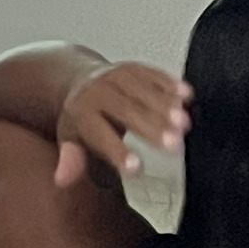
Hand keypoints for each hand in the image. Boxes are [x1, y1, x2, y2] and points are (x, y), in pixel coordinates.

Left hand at [52, 58, 187, 187]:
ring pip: (142, 91)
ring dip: (165, 106)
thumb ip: (71, 158)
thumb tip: (62, 179)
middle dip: (151, 128)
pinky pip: (152, 74)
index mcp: (81, 114)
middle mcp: (98, 92)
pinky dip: (170, 84)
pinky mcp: (134, 67)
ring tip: (184, 123)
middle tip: (173, 144)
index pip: (99, 136)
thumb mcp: (71, 139)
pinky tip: (186, 95)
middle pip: (126, 111)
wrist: (77, 79)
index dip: (117, 153)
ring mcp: (116, 77)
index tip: (135, 169)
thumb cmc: (81, 118)